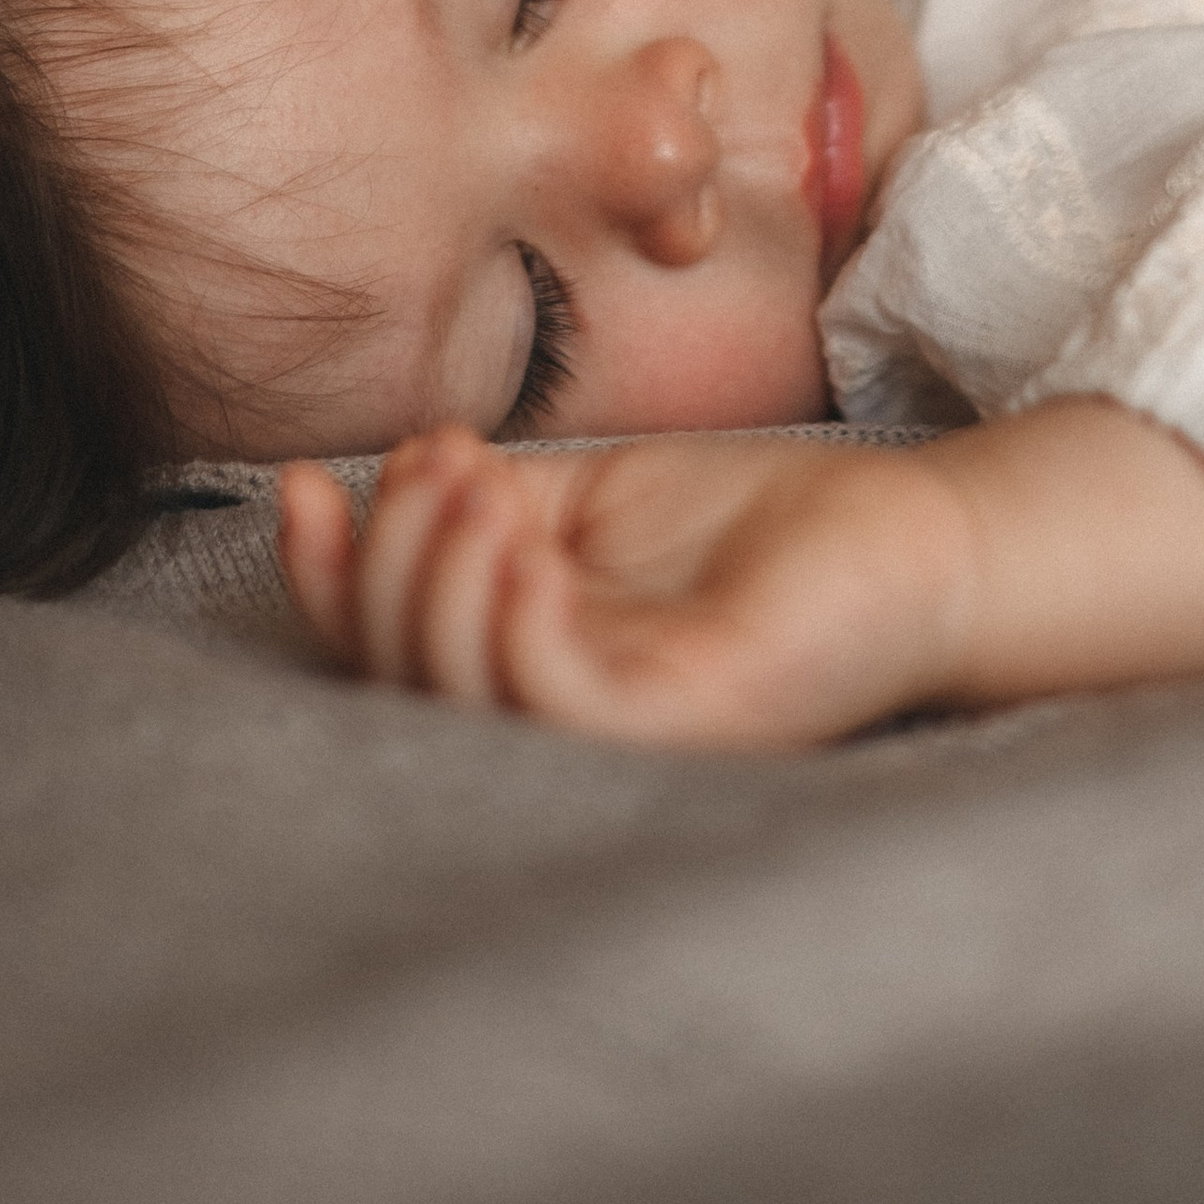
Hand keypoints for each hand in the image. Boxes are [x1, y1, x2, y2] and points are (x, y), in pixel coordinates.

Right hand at [278, 404, 1203, 749]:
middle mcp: (557, 718)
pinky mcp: (683, 728)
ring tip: (480, 485)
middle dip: (389, 562)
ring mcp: (618, 735)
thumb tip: (392, 469)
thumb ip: (492, 496)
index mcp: (524, 661)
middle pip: (403, 678)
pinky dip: (514, 619)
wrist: (900, 536)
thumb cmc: (754, 526)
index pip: (384, 649)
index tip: (303, 482)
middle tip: (443, 468)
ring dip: (440, 578)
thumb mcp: (592, 494)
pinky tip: (526, 542)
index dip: (326, 577)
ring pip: (464, 696)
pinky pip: (558, 701)